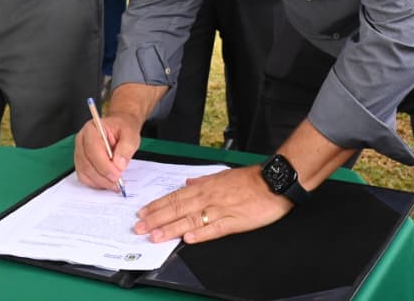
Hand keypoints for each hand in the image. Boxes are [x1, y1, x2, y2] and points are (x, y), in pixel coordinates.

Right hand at [74, 110, 140, 193]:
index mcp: (91, 129)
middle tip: (118, 183)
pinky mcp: (81, 162)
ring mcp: (79, 152)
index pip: (93, 150)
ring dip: (100, 182)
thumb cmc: (123, 129)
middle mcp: (81, 140)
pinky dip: (96, 183)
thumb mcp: (130, 134)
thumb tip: (118, 165)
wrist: (120, 127)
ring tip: (114, 184)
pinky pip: (84, 177)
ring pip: (84, 173)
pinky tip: (107, 182)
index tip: (117, 175)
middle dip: (103, 177)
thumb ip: (126, 148)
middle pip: (86, 164)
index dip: (104, 165)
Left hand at [135, 165, 291, 243]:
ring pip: (191, 219)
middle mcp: (209, 196)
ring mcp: (221, 209)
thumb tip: (188, 181)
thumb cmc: (249, 179)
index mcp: (206, 185)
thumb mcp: (223, 174)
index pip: (176, 196)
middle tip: (140, 227)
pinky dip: (200, 233)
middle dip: (157, 218)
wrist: (273, 182)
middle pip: (178, 208)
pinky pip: (214, 229)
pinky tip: (188, 238)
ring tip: (155, 236)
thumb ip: (203, 179)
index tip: (143, 213)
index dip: (158, 206)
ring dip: (172, 228)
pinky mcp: (234, 221)